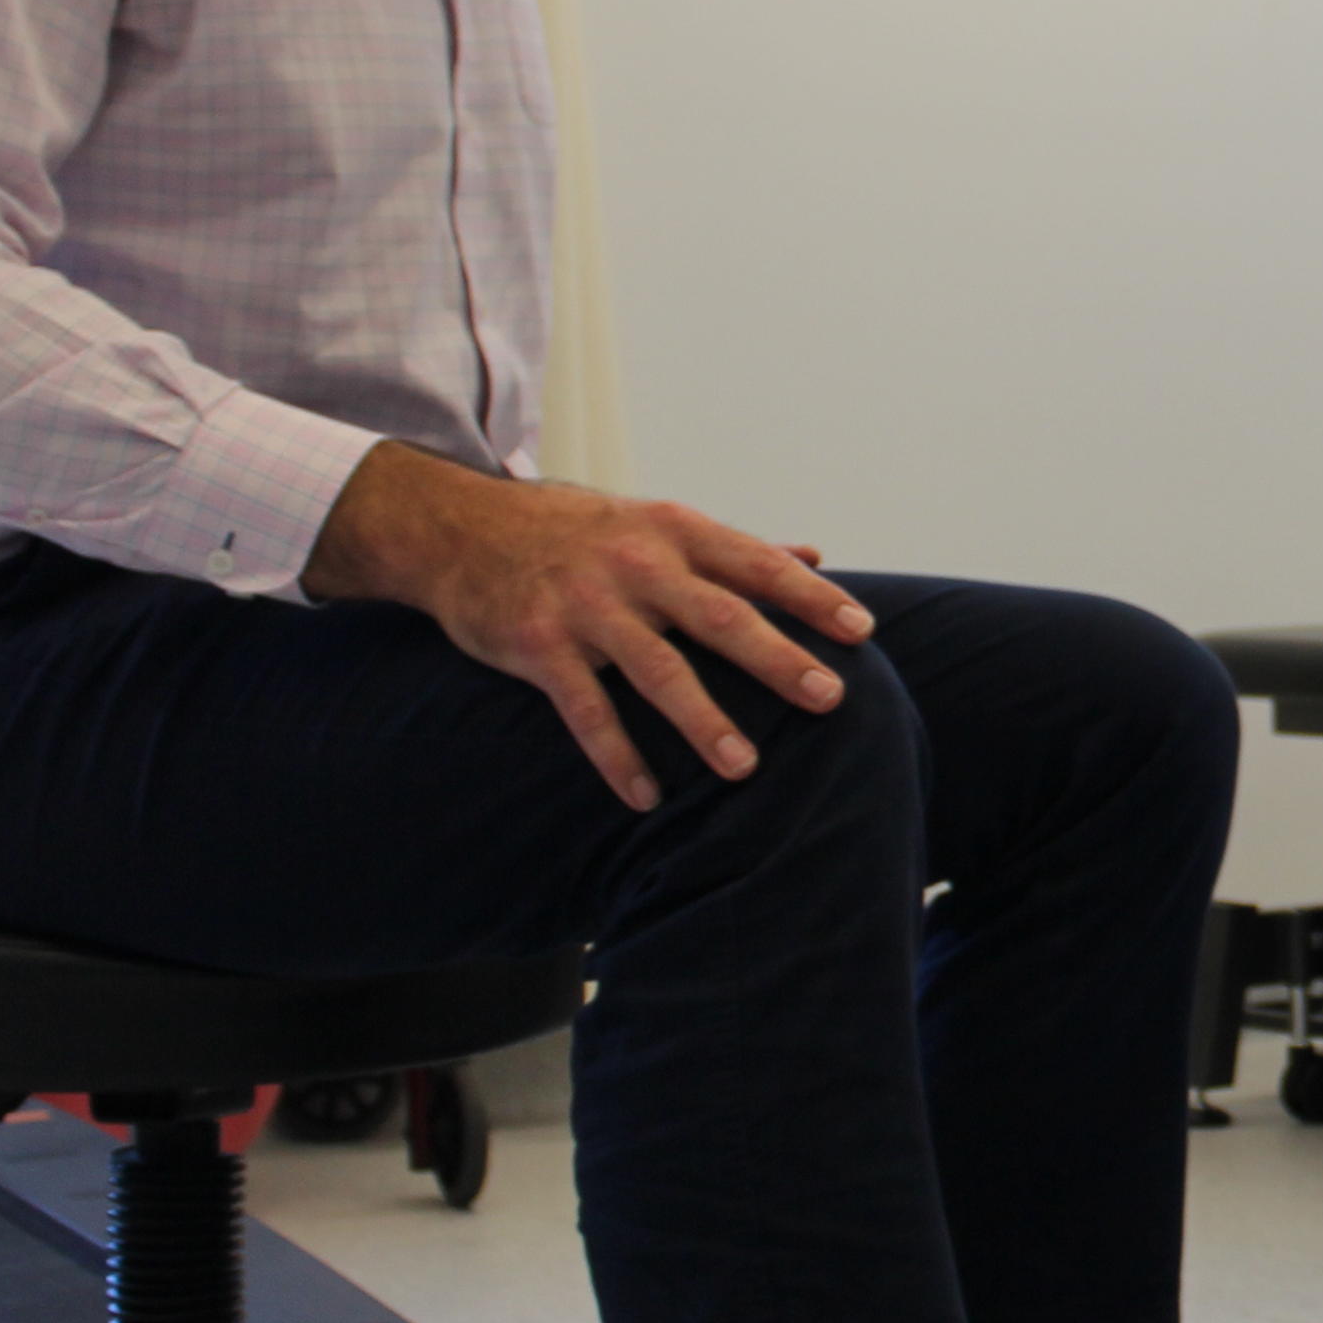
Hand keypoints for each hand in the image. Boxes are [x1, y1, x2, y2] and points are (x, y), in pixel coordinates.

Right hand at [306, 445, 868, 810]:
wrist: (461, 528)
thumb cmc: (579, 532)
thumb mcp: (656, 524)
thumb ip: (734, 548)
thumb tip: (814, 557)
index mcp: (674, 531)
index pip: (757, 564)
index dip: (810, 599)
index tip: (861, 631)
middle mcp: (636, 565)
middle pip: (719, 617)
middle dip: (777, 659)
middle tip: (828, 697)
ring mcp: (586, 607)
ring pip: (656, 671)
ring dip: (702, 721)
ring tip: (744, 768)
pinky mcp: (539, 647)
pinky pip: (586, 711)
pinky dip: (617, 757)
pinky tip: (647, 798)